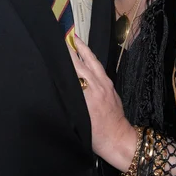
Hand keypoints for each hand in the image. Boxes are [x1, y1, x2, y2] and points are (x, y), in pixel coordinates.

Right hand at [69, 36, 136, 171]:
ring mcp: (105, 84)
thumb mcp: (77, 121)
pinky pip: (98, 67)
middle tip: (62, 37)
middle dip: (72, 49)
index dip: (65, 59)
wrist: (118, 139)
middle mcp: (97, 86)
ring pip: (92, 61)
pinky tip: (85, 54)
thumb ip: (70, 102)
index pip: (74, 71)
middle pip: (82, 62)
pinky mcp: (110, 85)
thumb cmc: (95, 136)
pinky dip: (90, 57)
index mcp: (87, 96)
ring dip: (83, 49)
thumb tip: (60, 86)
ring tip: (73, 38)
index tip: (56, 48)